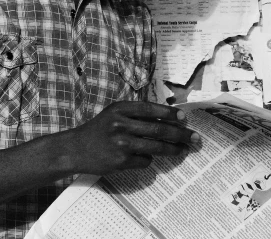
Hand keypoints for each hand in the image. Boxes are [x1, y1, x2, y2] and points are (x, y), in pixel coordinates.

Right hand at [65, 101, 199, 175]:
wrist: (76, 149)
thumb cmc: (98, 130)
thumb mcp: (113, 114)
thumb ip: (135, 114)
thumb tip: (167, 119)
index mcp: (120, 109)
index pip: (151, 109)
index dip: (170, 113)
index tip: (184, 118)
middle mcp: (121, 124)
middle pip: (158, 129)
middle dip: (180, 134)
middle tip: (194, 138)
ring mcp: (121, 143)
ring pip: (156, 146)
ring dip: (173, 149)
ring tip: (183, 150)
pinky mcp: (121, 161)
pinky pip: (145, 161)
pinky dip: (148, 160)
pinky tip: (144, 158)